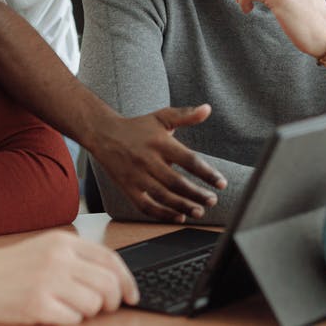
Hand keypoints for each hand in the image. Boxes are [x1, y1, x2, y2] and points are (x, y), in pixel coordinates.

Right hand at [0, 230, 137, 322]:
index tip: (132, 295)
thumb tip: (112, 279)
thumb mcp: (44, 249)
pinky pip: (73, 320)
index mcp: (63, 242)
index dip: (127, 280)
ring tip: (66, 307)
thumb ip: (75, 258)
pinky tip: (51, 314)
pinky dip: (67, 321)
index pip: (111, 259)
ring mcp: (48, 281)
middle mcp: (59, 258)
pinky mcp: (37, 305)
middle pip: (108, 284)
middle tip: (102, 307)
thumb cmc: (6, 268)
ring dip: (86, 312)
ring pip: (94, 304)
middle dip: (111, 301)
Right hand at [92, 105, 226, 221]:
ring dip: (182, 206)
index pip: (188, 160)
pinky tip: (178, 217)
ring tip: (199, 212)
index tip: (222, 184)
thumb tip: (207, 109)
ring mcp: (136, 176)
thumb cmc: (137, 127)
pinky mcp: (127, 188)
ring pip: (162, 196)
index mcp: (160, 143)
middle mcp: (148, 160)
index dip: (206, 173)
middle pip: (176, 182)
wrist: (103, 134)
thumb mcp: (161, 117)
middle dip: (196, 194)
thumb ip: (185, 115)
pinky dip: (162, 214)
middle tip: (212, 201)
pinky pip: (145, 206)